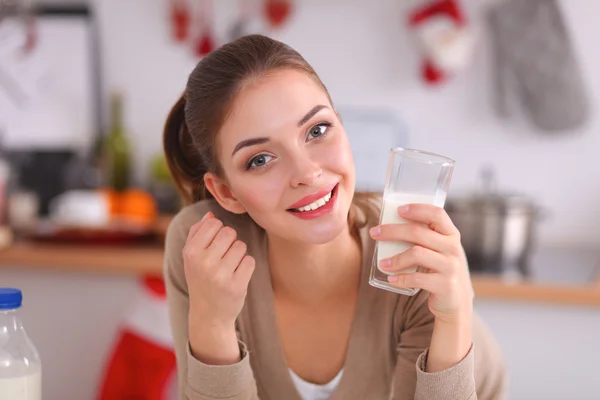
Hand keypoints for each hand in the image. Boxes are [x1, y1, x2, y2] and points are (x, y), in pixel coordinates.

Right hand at [183, 211, 255, 328]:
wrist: (208, 314)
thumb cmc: (200, 279)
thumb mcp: (191, 257)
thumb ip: (198, 233)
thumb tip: (211, 215)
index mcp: (191, 252)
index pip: (214, 223)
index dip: (218, 232)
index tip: (214, 246)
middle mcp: (204, 262)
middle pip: (230, 232)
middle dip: (230, 242)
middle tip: (223, 258)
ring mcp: (220, 275)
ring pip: (241, 246)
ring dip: (238, 255)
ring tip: (228, 268)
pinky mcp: (237, 285)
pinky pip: (250, 260)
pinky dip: (246, 267)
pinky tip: (236, 276)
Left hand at [369, 204, 473, 323]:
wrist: (457, 301)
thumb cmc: (440, 269)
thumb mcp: (439, 250)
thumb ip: (424, 237)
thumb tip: (389, 225)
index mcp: (451, 234)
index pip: (437, 214)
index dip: (417, 209)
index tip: (398, 210)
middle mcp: (453, 248)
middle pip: (418, 232)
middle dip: (392, 231)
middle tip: (374, 233)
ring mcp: (451, 267)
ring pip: (416, 254)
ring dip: (395, 258)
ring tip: (382, 263)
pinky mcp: (445, 285)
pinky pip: (417, 278)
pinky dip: (400, 278)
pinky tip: (391, 279)